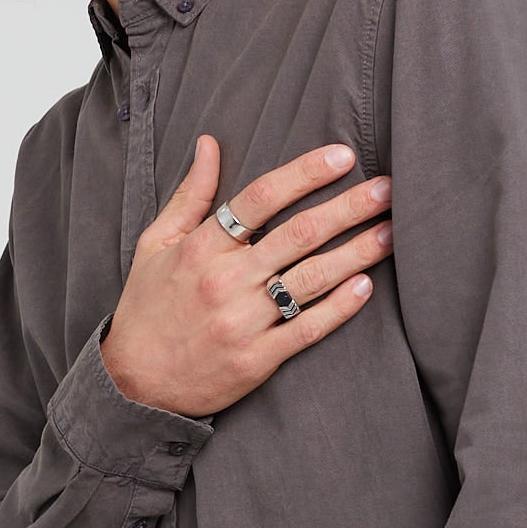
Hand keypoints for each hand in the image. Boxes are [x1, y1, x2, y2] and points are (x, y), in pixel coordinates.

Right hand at [99, 136, 393, 417]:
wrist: (134, 384)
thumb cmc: (147, 308)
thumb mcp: (156, 244)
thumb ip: (190, 194)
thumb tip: (210, 143)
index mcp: (201, 247)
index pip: (260, 198)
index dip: (305, 173)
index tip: (343, 157)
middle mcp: (226, 280)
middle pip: (298, 233)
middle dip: (349, 208)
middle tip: (388, 189)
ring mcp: (244, 321)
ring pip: (311, 278)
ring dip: (358, 252)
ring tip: (392, 232)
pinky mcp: (258, 359)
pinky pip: (307, 328)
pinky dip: (339, 307)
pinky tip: (366, 286)